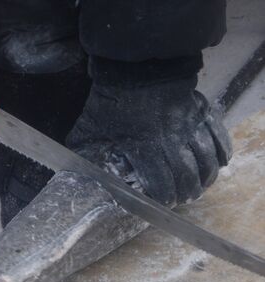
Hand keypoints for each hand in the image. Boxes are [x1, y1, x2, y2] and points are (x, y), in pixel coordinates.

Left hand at [66, 76, 231, 204]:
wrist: (136, 66)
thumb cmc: (111, 100)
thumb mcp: (90, 128)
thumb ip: (84, 152)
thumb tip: (72, 170)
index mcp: (144, 147)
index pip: (160, 184)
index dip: (163, 198)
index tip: (160, 203)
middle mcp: (171, 141)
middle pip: (186, 177)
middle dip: (185, 192)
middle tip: (181, 199)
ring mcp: (189, 126)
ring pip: (206, 161)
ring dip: (204, 178)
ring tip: (198, 186)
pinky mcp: (202, 113)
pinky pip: (218, 138)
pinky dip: (220, 154)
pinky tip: (216, 164)